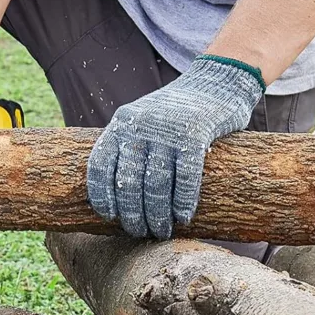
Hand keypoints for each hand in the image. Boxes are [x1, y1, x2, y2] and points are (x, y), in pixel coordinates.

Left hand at [86, 55, 264, 238]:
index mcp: (121, 123)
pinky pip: (185, 177)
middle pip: (128, 182)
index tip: (110, 217)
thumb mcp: (142, 119)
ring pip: (155, 185)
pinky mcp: (195, 134)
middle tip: (140, 232)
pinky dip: (183, 201)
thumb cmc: (176, 111)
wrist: (215, 82)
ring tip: (161, 231)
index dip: (102, 195)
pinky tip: (183, 217)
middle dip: (132, 214)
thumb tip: (118, 193)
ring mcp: (166, 130)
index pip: (100, 165)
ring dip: (157, 215)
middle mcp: (139, 126)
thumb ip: (129, 145)